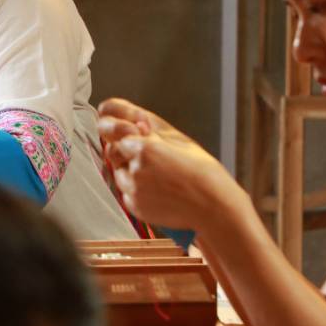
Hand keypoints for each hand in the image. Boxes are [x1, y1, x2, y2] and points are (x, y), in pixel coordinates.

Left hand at [96, 98, 233, 230]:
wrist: (213, 207)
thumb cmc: (201, 171)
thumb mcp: (178, 139)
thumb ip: (149, 127)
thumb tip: (129, 118)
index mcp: (145, 149)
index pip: (114, 130)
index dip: (122, 129)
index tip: (128, 129)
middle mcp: (135, 170)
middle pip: (113, 152)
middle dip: (126, 150)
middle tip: (151, 154)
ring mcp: (133, 191)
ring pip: (119, 172)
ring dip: (131, 170)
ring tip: (160, 175)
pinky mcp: (134, 207)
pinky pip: (126, 192)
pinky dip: (137, 189)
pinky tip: (160, 189)